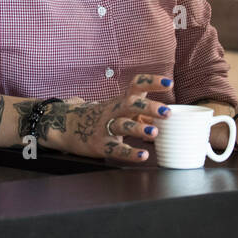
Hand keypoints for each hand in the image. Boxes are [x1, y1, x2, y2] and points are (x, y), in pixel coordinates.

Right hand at [54, 74, 172, 163]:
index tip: (168, 83)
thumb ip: (143, 113)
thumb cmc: (102, 117)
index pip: (136, 85)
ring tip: (154, 133)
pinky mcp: (101, 145)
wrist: (68, 126)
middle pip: (130, 103)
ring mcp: (106, 127)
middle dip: (149, 107)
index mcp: (121, 100)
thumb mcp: (121, 110)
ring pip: (122, 125)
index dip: (152, 82)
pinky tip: (143, 156)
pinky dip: (130, 153)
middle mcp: (114, 111)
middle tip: (167, 112)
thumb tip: (168, 120)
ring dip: (139, 129)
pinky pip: (116, 149)